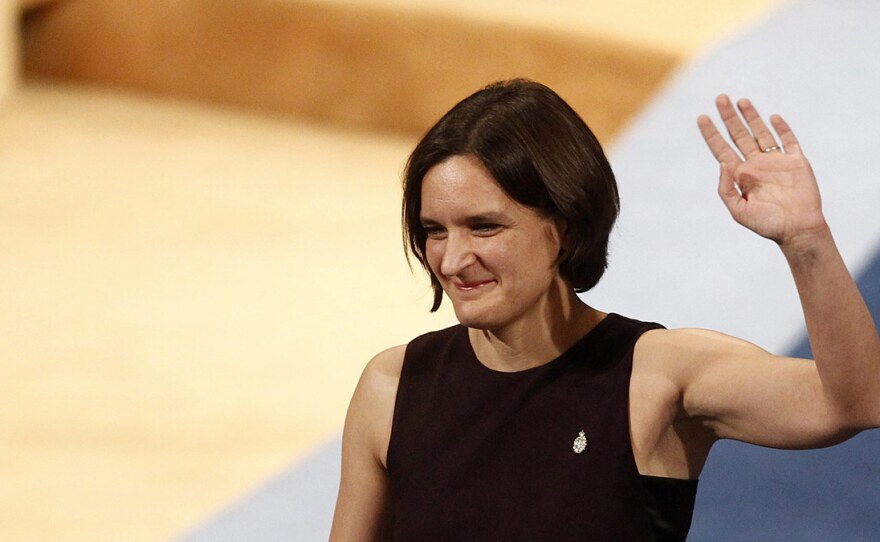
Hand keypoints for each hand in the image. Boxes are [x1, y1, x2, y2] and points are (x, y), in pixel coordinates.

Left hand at [697, 95, 826, 248]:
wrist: (797, 230)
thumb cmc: (767, 224)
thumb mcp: (738, 211)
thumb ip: (726, 189)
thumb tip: (722, 163)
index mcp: (740, 175)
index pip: (721, 149)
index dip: (711, 133)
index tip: (701, 117)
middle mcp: (756, 165)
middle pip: (739, 135)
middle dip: (728, 117)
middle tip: (720, 98)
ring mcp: (776, 161)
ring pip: (761, 132)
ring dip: (751, 116)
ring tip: (740, 100)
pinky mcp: (796, 162)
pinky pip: (788, 140)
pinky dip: (782, 128)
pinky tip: (773, 117)